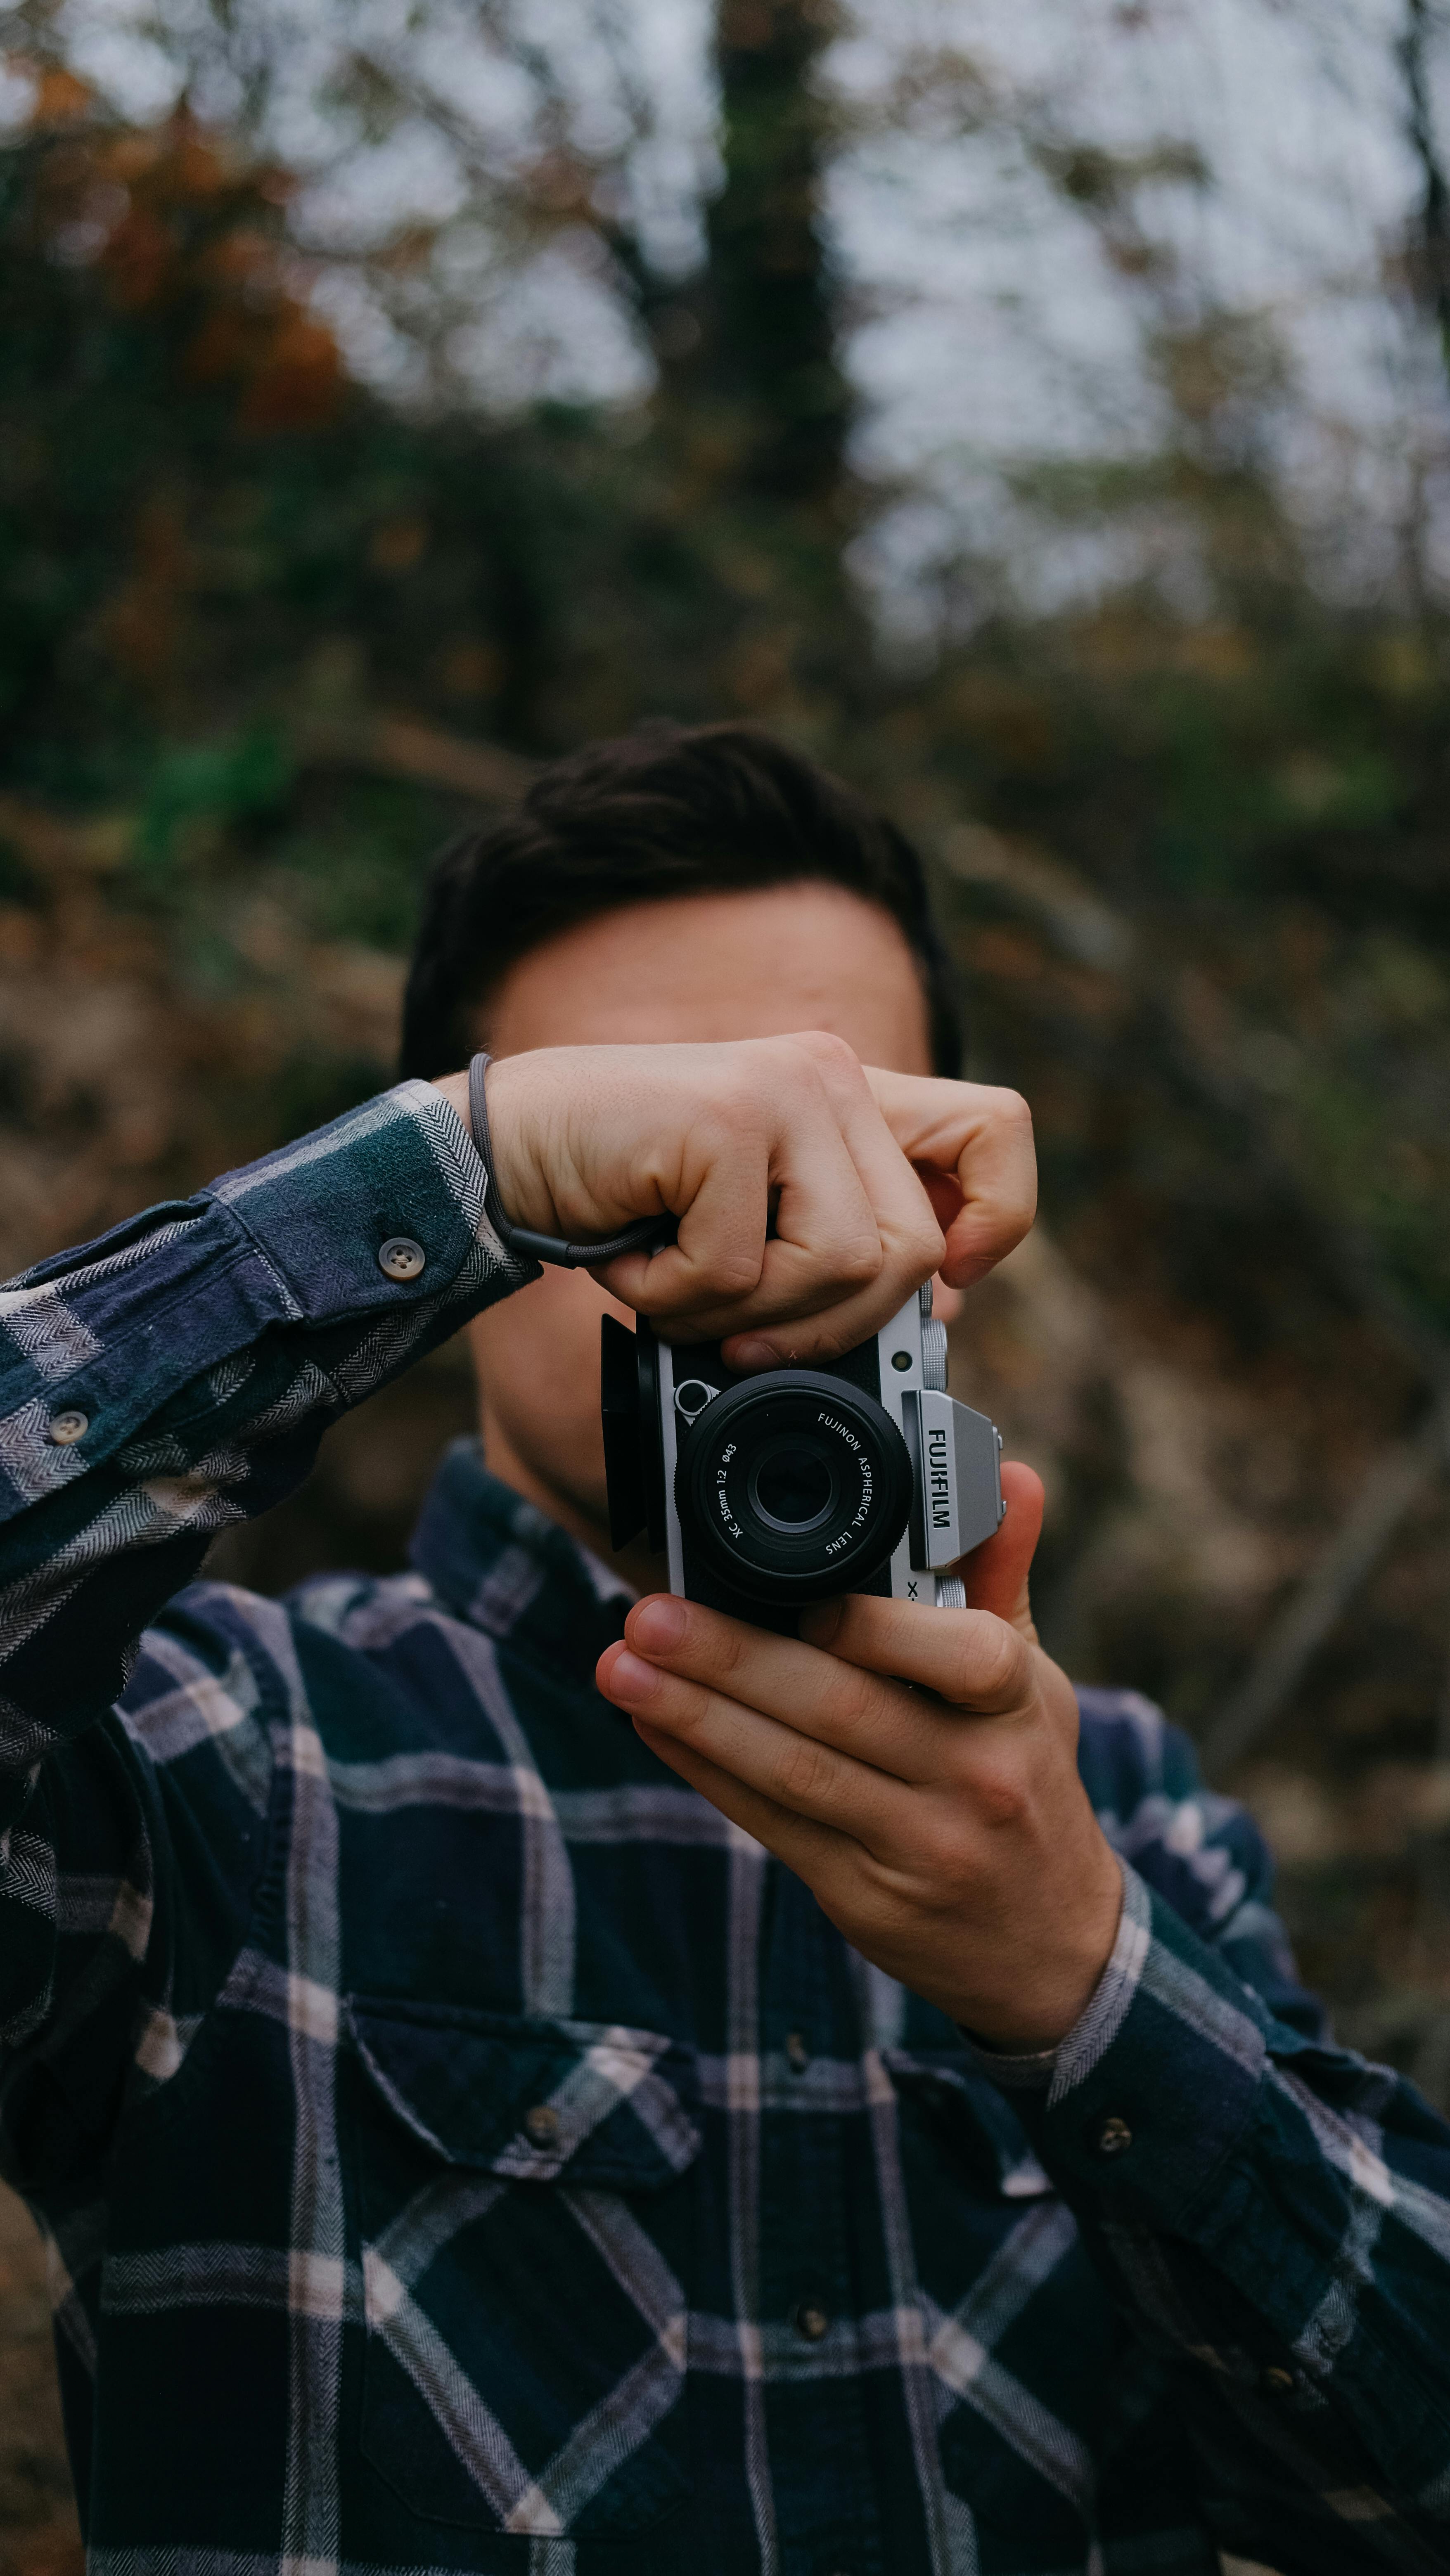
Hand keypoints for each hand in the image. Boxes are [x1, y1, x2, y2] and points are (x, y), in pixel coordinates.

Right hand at [436, 1035, 1034, 1366]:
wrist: (504, 1149)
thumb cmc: (623, 1197)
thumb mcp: (755, 1220)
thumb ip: (842, 1243)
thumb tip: (931, 1324)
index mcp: (853, 1095)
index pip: (997, 1130)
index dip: (995, 1221)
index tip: (943, 1283)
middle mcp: (832, 1075)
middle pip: (911, 1251)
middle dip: (827, 1325)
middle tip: (739, 1332)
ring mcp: (784, 1090)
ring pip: (841, 1266)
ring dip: (742, 1315)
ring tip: (674, 1285)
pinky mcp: (727, 1119)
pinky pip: (739, 1269)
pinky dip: (675, 1299)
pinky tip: (632, 1261)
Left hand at [595, 1466, 1122, 2049]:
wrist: (1053, 1947)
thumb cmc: (1029, 1783)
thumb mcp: (1038, 1686)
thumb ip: (1003, 1577)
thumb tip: (1011, 1475)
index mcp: (1018, 1708)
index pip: (962, 1656)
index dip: (874, 1627)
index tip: (799, 1596)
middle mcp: (975, 1778)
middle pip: (843, 1710)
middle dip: (734, 1660)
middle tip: (648, 1614)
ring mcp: (919, 1845)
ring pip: (794, 1772)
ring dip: (695, 1717)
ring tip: (620, 1666)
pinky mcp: (865, 1898)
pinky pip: (772, 1824)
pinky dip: (706, 1771)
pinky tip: (654, 1727)